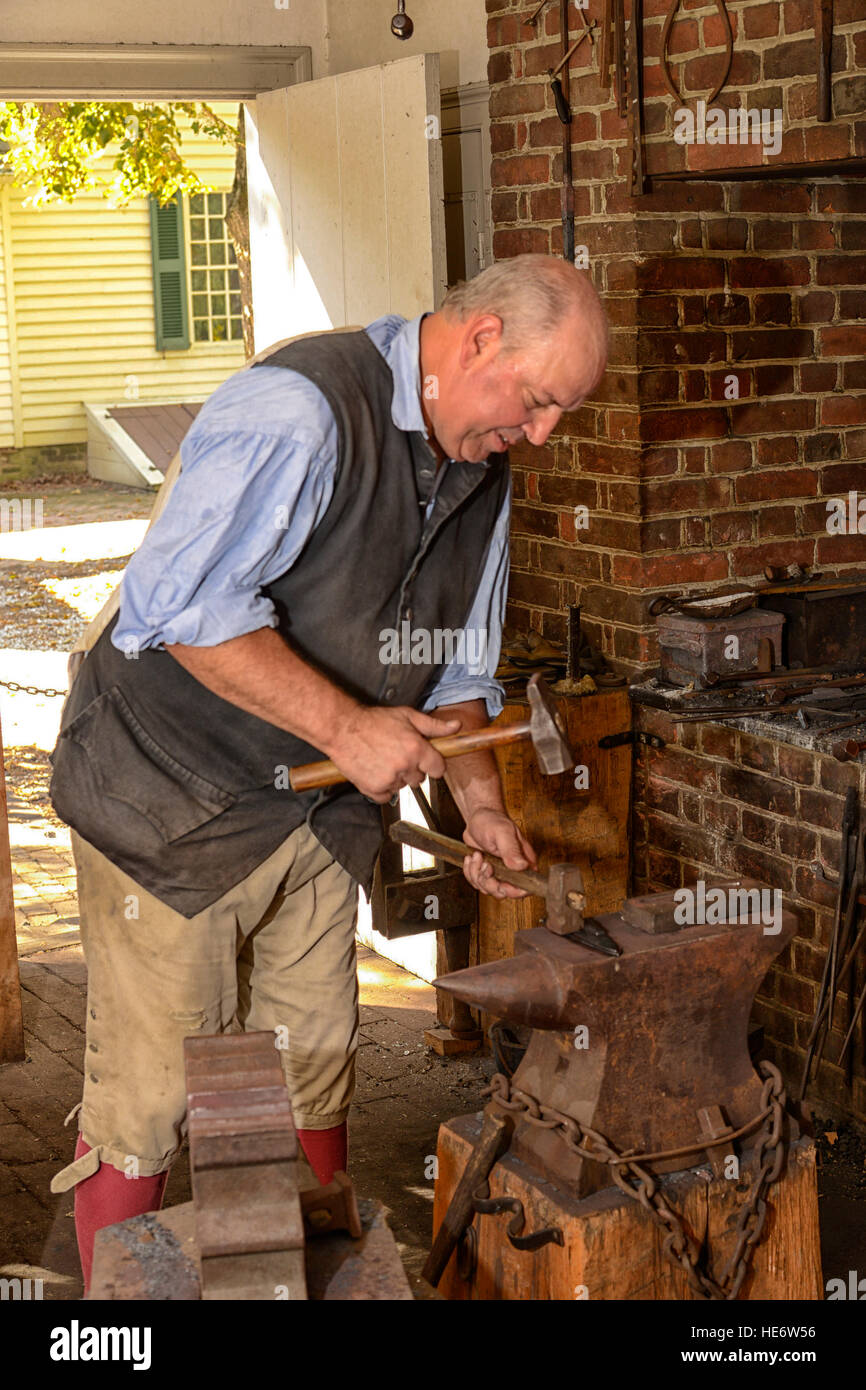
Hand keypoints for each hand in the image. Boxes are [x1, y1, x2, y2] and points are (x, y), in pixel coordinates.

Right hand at [327, 705, 460, 803]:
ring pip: (403, 787)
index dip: (433, 764)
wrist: (342, 728)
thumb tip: (456, 726)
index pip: (438, 768)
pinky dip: (382, 788)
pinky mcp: (373, 788)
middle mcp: (405, 766)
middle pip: (420, 779)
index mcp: (416, 748)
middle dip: (413, 769)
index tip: (426, 761)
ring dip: (396, 777)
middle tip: (398, 755)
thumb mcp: (407, 716)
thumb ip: (434, 725)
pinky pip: (386, 796)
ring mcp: (389, 779)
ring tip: (383, 760)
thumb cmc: (374, 721)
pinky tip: (375, 771)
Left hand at [461, 809, 537, 898]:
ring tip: (477, 855)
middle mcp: (514, 869)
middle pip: (503, 892)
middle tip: (484, 864)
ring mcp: (500, 872)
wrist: (477, 818)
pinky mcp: (486, 872)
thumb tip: (522, 866)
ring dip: (477, 874)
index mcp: (525, 861)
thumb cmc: (492, 820)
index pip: (525, 887)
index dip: (513, 890)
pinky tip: (471, 858)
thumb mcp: (503, 832)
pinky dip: (470, 872)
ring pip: (488, 889)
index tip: (501, 883)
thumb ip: (512, 850)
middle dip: (489, 882)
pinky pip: (477, 882)